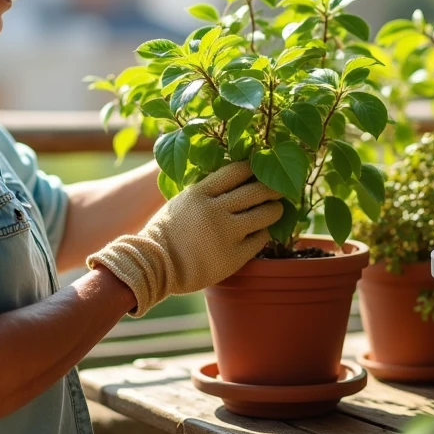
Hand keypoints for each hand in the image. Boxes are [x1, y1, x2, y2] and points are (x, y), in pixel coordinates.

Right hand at [86, 161, 282, 316]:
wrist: (155, 266)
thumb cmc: (168, 232)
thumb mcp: (182, 201)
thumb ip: (206, 189)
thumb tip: (235, 175)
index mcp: (200, 193)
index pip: (238, 170)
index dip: (254, 167)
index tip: (261, 168)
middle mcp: (215, 210)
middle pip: (257, 190)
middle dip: (272, 188)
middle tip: (278, 188)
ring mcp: (226, 234)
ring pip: (265, 214)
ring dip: (274, 209)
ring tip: (275, 209)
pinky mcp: (233, 257)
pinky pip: (260, 239)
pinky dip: (263, 233)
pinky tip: (260, 232)